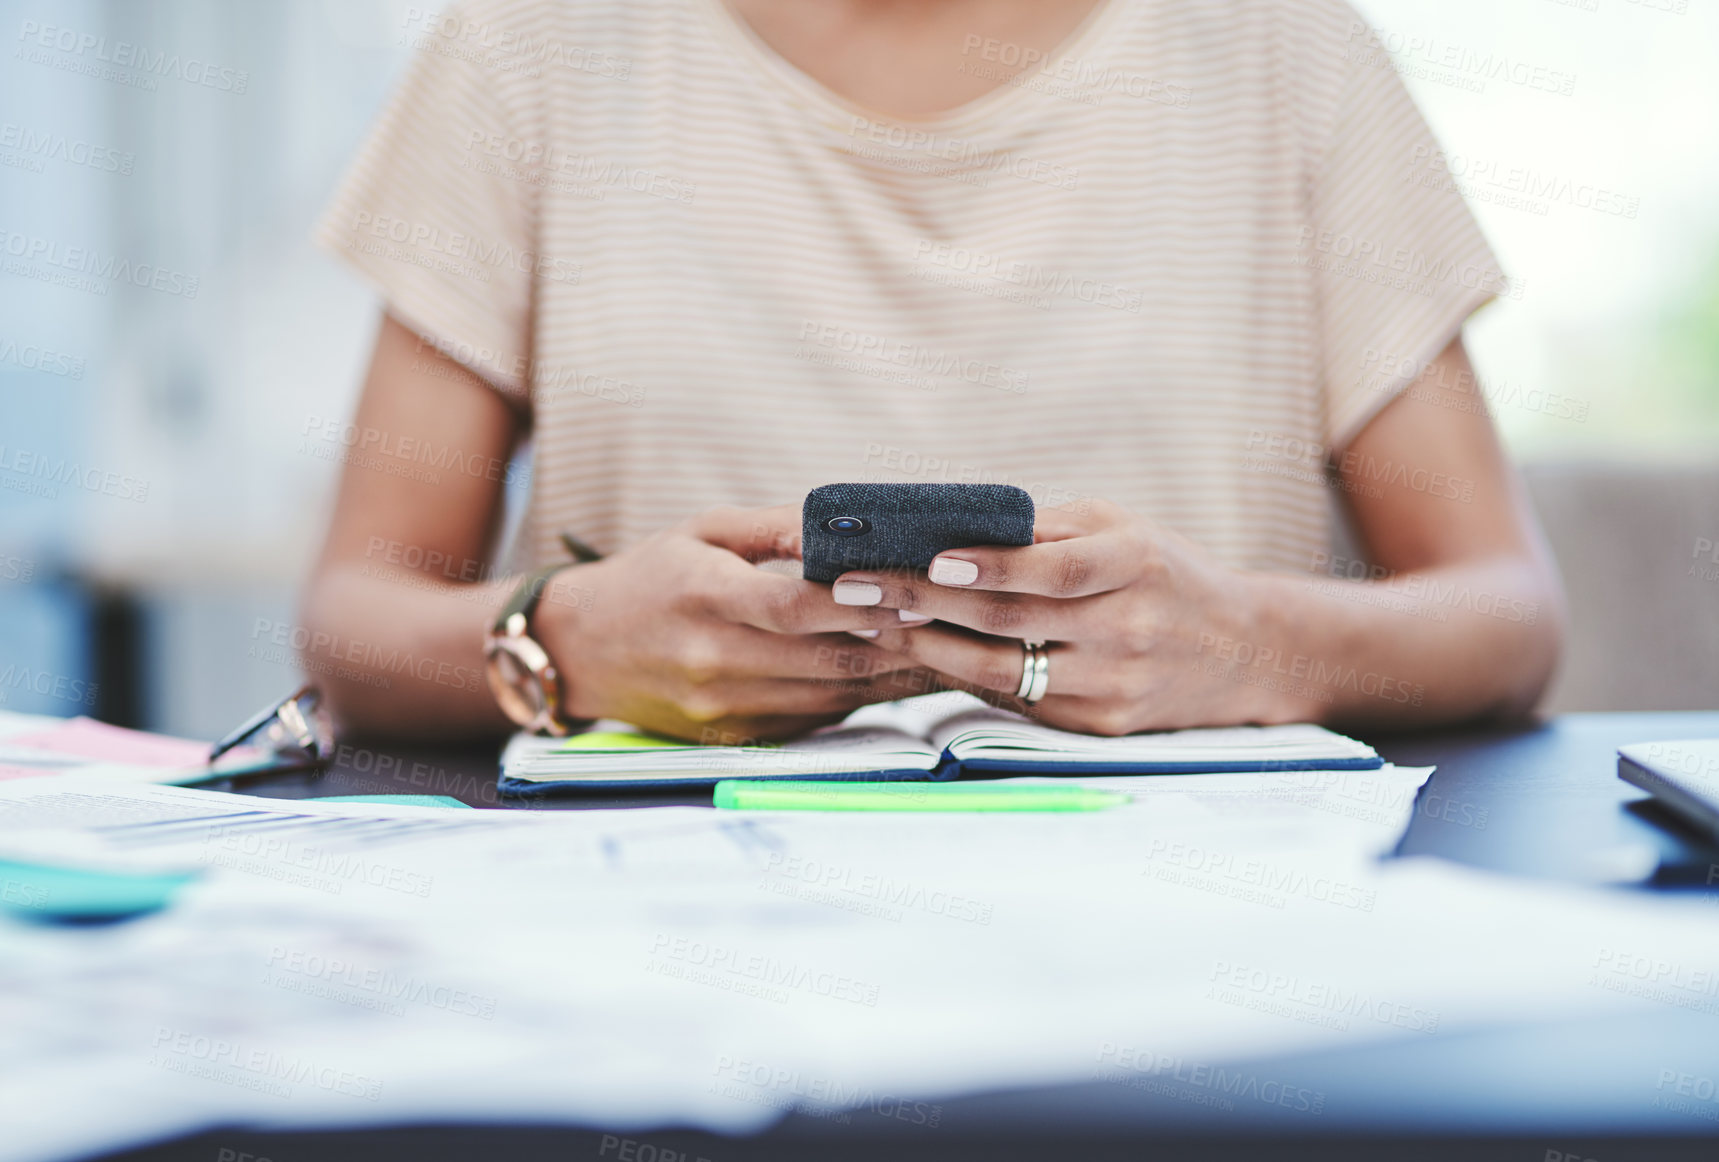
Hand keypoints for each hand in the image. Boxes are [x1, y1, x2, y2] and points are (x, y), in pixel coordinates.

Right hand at [534, 505, 939, 741]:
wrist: (582, 651)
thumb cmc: (652, 578)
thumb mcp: (703, 531)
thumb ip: (777, 528)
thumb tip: (851, 525)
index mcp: (704, 598)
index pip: (793, 607)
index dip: (858, 602)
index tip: (915, 589)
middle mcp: (715, 660)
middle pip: (827, 660)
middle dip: (899, 641)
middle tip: (956, 620)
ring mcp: (727, 708)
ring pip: (832, 695)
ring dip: (894, 674)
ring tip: (947, 647)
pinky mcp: (739, 736)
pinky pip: (817, 716)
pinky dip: (864, 695)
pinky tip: (903, 672)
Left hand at [830, 500, 1303, 734]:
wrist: (1244, 652)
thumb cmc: (1164, 573)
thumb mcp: (1121, 528)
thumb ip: (1045, 531)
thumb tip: (949, 525)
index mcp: (1136, 563)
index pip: (1051, 570)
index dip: (987, 566)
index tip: (926, 558)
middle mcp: (1127, 628)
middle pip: (1009, 621)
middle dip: (921, 602)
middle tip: (852, 587)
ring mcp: (1114, 685)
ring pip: (1003, 671)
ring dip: (928, 646)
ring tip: (872, 621)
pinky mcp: (1100, 725)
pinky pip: (1016, 700)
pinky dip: (962, 676)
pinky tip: (920, 653)